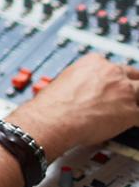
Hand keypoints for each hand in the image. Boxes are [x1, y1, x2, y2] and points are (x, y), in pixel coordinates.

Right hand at [7, 54, 138, 162]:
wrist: (56, 116)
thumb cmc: (56, 102)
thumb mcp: (66, 78)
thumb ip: (81, 79)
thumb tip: (82, 87)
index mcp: (95, 62)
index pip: (114, 66)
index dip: (116, 77)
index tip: (115, 83)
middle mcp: (112, 73)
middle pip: (134, 75)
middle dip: (134, 83)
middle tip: (133, 91)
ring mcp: (124, 92)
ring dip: (137, 100)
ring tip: (133, 107)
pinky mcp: (131, 111)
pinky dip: (136, 120)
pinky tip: (132, 124)